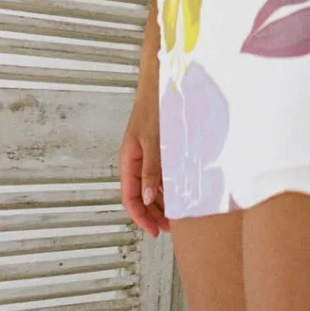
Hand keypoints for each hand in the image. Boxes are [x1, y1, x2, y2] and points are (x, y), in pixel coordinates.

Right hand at [119, 87, 169, 237]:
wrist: (163, 79)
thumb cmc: (154, 106)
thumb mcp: (153, 140)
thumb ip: (151, 169)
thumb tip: (148, 199)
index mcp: (128, 160)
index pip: (130, 197)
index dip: (141, 217)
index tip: (155, 231)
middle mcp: (136, 160)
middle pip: (141, 195)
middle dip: (153, 214)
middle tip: (171, 228)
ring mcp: (148, 154)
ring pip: (152, 186)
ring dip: (162, 202)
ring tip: (177, 215)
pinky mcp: (160, 148)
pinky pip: (162, 173)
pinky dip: (169, 186)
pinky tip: (181, 192)